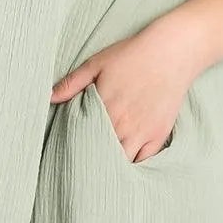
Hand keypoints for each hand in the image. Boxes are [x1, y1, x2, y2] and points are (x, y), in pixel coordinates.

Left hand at [51, 25, 199, 163]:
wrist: (173, 51)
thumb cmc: (133, 54)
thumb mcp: (97, 63)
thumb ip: (72, 83)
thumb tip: (50, 97)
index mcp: (103, 108)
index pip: (83, 138)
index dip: (75, 147)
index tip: (68, 153)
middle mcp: (122, 124)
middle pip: (101, 153)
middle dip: (92, 160)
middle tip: (82, 167)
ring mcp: (142, 132)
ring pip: (122, 161)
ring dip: (111, 165)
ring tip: (101, 170)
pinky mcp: (159, 134)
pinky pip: (144, 161)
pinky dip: (133, 165)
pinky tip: (124, 166)